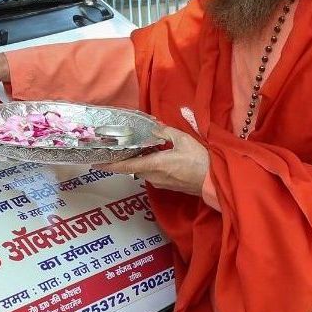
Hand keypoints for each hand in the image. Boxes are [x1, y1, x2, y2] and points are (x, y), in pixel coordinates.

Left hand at [95, 125, 209, 195]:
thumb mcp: (182, 140)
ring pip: (143, 170)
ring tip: (137, 146)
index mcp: (154, 165)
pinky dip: (149, 163)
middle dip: (124, 158)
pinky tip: (154, 153)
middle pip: (132, 167)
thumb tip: (154, 127)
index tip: (95, 164)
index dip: (109, 165)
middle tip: (117, 147)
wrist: (216, 181)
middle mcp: (153, 176)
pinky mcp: (168, 184)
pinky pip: (153, 173)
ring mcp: (160, 182)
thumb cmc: (200, 160)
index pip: (125, 166)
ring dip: (139, 160)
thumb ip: (165, 132)